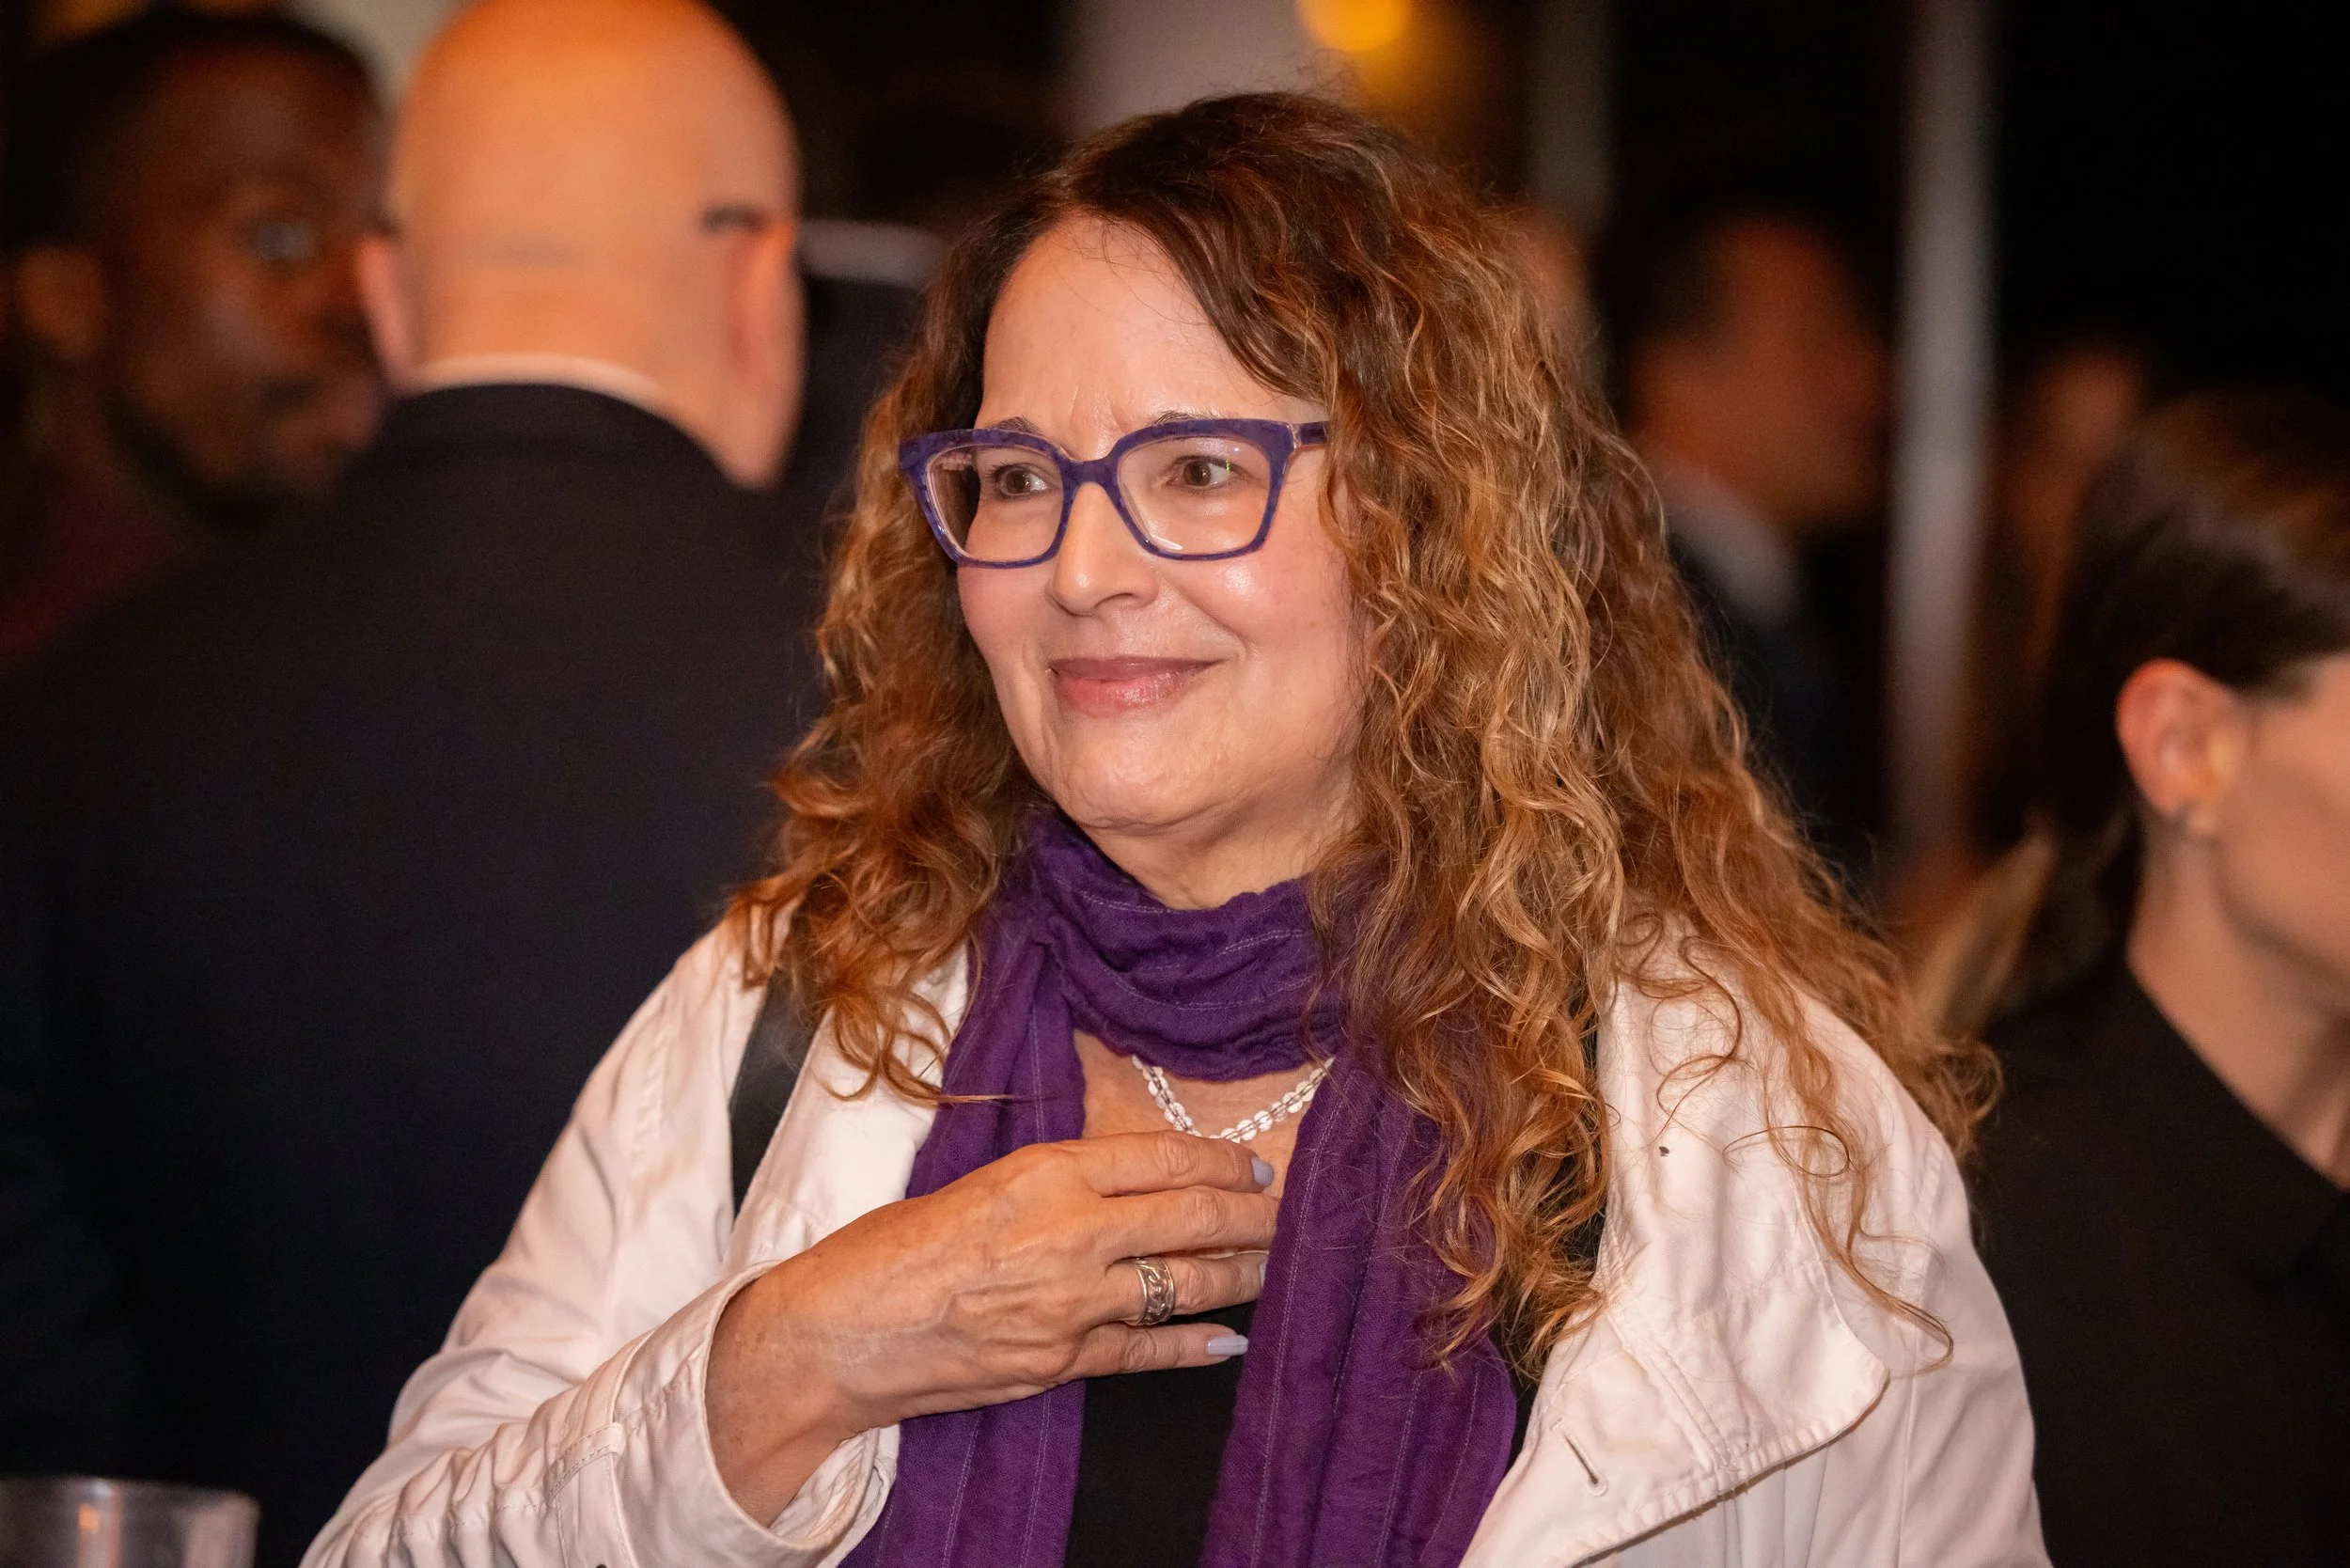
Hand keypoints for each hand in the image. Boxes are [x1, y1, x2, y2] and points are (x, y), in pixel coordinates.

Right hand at [706, 1131, 1277, 1518]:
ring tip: (1277, 1266)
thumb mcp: (978, 1183)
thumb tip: (1121, 1181)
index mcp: (1044, 1173)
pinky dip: (1195, 1347)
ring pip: (1183, 1286)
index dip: (1218, 1162)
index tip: (1250, 1167)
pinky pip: (1147, 1353)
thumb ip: (1052, 1184)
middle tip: (1288, 1213)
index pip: (1160, 1157)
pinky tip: (1231, 1341)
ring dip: (1240, 1275)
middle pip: (1190, 1218)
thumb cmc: (889, 1248)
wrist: (839, 1333)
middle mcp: (1070, 1233)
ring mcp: (1071, 1304)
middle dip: (1251, 1217)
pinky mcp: (1061, 1362)